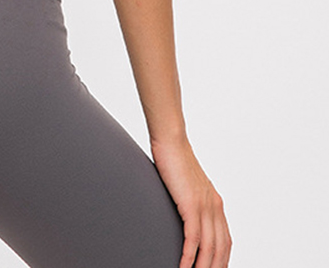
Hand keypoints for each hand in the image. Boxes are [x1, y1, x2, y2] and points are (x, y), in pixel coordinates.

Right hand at [150, 136, 231, 267]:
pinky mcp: (191, 204)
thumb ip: (189, 200)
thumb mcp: (186, 184)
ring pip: (209, 247)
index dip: (222, 260)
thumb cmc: (173, 158)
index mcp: (215, 203)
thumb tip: (183, 212)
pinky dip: (189, 256)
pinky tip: (183, 266)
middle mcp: (214, 207)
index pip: (225, 241)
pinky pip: (193, 238)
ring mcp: (204, 206)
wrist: (170, 140)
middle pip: (221, 248)